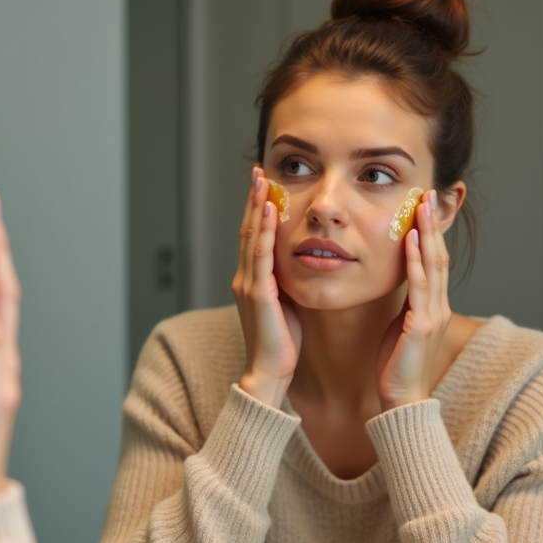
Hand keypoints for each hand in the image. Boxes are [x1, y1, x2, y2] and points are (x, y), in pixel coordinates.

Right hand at [233, 166, 301, 407]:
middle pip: (247, 229)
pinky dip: (263, 230)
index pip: (252, 237)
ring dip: (255, 205)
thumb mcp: (285, 306)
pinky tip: (268, 210)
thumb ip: (285, 284)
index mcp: (251, 281)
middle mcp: (244, 279)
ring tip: (261, 179)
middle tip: (257, 170)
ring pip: (250, 236)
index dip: (256, 209)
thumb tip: (298, 266)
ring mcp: (248, 285)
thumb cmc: (281, 343)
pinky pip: (260, 255)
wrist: (268, 372)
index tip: (263, 185)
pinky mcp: (258, 294)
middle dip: (252, 198)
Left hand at [377, 190, 451, 410]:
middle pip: (439, 255)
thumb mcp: (401, 326)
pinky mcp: (421, 325)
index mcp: (432, 305)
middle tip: (428, 194)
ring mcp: (432, 314)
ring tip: (422, 206)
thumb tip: (400, 285)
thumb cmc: (396, 365)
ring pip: (433, 265)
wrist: (402, 398)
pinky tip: (410, 240)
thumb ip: (405, 304)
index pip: (434, 261)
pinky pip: (420, 286)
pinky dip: (416, 261)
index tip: (424, 206)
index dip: (430, 233)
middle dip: (433, 224)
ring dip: (427, 233)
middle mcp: (438, 305)